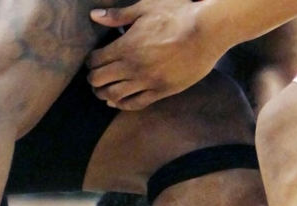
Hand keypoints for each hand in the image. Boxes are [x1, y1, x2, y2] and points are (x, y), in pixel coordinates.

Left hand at [87, 0, 225, 109]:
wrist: (205, 33)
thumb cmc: (177, 16)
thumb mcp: (146, 8)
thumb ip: (118, 15)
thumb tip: (94, 16)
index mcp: (126, 47)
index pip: (96, 61)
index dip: (91, 61)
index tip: (93, 60)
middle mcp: (132, 67)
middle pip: (100, 80)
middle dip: (93, 79)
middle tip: (94, 77)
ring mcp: (146, 82)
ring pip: (115, 95)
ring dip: (104, 94)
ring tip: (102, 91)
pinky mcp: (161, 91)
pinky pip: (136, 103)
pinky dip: (123, 104)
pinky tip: (118, 102)